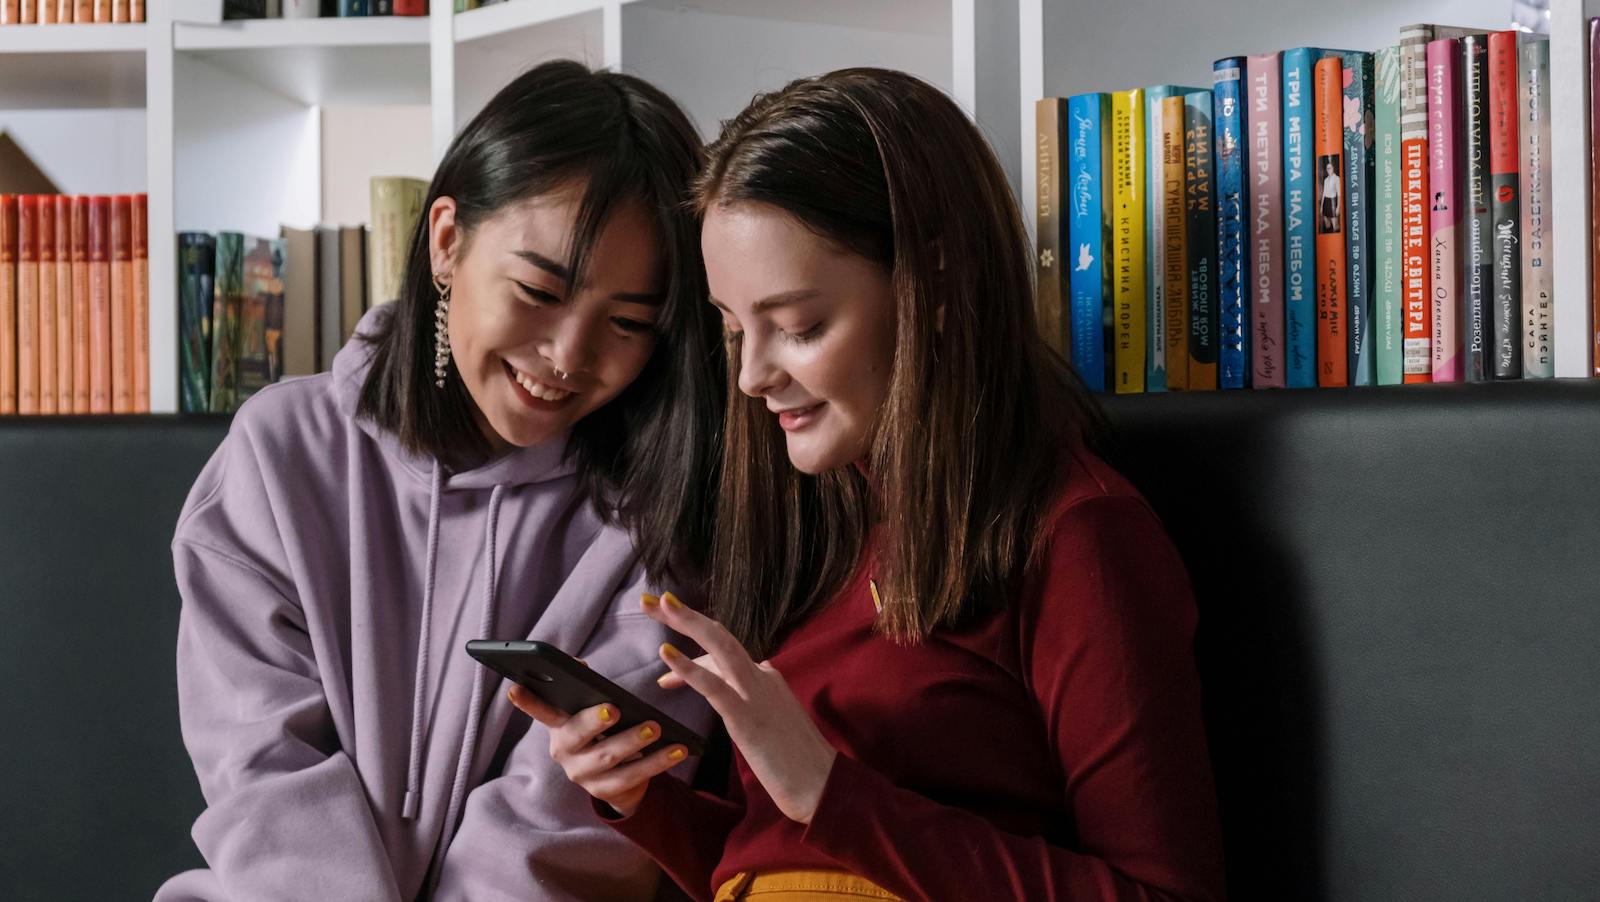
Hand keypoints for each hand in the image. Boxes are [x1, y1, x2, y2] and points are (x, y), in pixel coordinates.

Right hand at [507, 684, 688, 817]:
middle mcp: (564, 752)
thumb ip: (585, 689)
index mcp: (558, 726)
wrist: (616, 779)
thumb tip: (579, 663)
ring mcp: (582, 775)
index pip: (540, 711)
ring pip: (608, 758)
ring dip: (633, 742)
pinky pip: (633, 776)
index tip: (516, 688)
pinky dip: (658, 762)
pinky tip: (678, 749)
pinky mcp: (605, 792)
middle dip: (594, 722)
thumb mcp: (592, 711)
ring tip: (656, 728)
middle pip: (577, 736)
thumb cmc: (603, 731)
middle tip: (615, 710)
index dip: (528, 702)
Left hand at [644, 592, 837, 823]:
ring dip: (688, 622)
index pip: (724, 655)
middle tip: (652, 599)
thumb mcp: (772, 723)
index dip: (692, 654)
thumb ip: (753, 704)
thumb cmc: (797, 762)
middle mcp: (762, 677)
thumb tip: (730, 698)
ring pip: (720, 647)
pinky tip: (666, 653)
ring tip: (658, 603)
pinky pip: (714, 686)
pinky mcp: (747, 717)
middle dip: (685, 616)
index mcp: (768, 678)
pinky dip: (689, 667)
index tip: (665, 655)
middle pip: (720, 636)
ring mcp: (756, 694)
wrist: (821, 786)